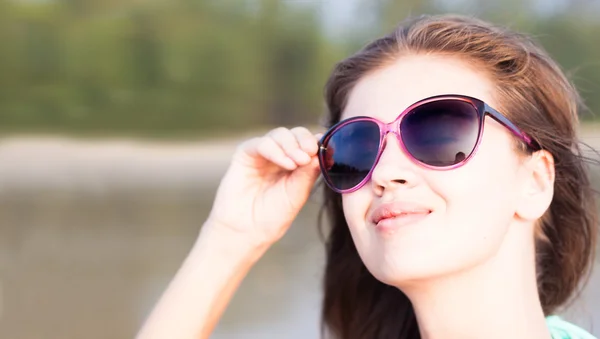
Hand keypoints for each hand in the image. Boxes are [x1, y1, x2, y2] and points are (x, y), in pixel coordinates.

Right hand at [206, 127, 322, 246]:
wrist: (247, 231)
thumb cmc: (272, 216)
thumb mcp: (297, 194)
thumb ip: (308, 172)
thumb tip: (322, 151)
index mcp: (295, 164)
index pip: (308, 143)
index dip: (316, 143)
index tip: (322, 151)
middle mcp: (279, 156)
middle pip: (295, 134)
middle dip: (305, 140)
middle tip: (310, 153)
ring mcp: (262, 154)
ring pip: (280, 134)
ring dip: (291, 145)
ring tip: (298, 162)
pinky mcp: (245, 154)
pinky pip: (262, 143)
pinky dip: (276, 150)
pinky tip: (286, 163)